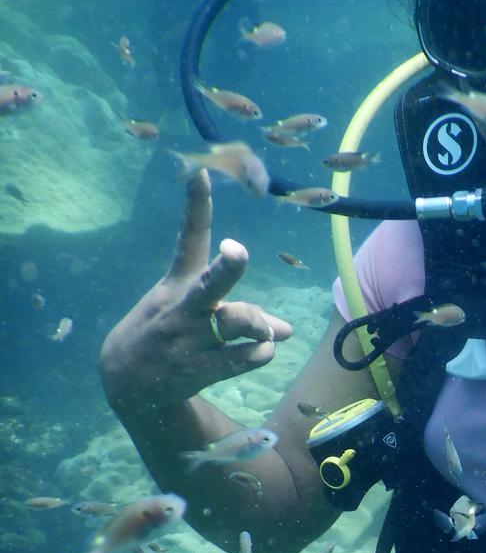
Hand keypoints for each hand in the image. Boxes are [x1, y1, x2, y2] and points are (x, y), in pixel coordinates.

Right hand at [100, 172, 292, 416]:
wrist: (129, 381)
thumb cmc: (170, 332)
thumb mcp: (191, 309)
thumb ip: (243, 313)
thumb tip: (289, 330)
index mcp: (180, 282)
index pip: (189, 238)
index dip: (196, 205)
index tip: (201, 171)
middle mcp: (184, 307)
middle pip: (210, 284)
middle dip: (227, 267)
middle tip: (236, 251)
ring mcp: (190, 339)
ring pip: (238, 322)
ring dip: (261, 325)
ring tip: (267, 333)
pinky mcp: (199, 369)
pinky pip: (244, 358)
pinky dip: (261, 352)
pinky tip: (260, 351)